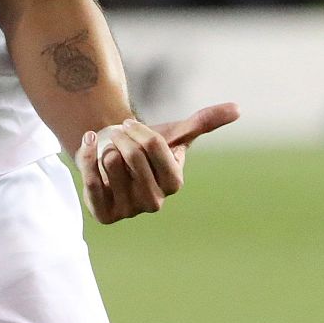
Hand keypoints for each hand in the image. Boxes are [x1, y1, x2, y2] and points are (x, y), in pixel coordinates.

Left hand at [77, 102, 239, 223]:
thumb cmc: (144, 146)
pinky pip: (90, 180)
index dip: (137, 129)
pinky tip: (88, 142)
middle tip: (116, 135)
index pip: (154, 145)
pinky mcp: (104, 214)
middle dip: (120, 136)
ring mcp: (129, 210)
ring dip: (105, 147)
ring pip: (110, 162)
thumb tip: (238, 108)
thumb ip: (204, 122)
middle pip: (131, 155)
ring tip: (108, 153)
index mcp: (174, 183)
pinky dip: (86, 154)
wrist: (107, 155)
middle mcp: (154, 202)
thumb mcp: (174, 133)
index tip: (129, 125)